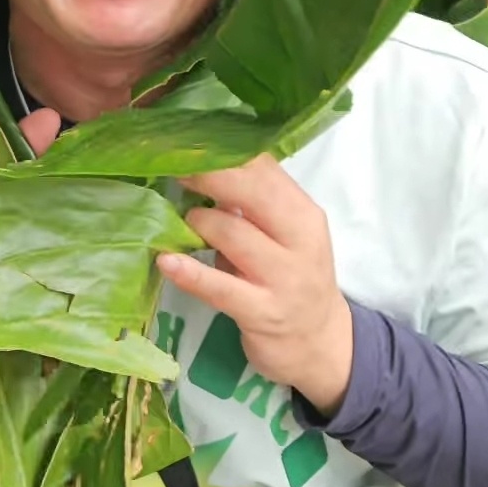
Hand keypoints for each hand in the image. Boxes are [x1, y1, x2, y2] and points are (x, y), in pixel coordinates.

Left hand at [156, 153, 352, 415]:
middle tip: (175, 168)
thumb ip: (256, 203)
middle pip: (250, 191)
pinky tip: (166, 261)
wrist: (321, 343)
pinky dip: (189, 272)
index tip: (189, 143)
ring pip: (231, 233)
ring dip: (199, 222)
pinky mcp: (262, 312)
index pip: (264, 168)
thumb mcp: (287, 234)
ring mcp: (283, 278)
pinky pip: (220, 287)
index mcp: (303, 213)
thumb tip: (205, 166)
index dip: (224, 151)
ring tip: (185, 223)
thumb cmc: (294, 277)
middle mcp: (299, 240)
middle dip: (207, 175)